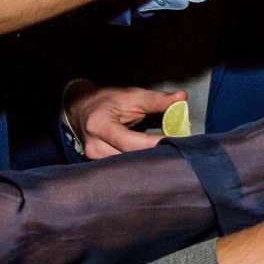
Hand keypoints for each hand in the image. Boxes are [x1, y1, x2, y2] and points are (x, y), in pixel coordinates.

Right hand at [68, 82, 184, 158]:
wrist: (81, 109)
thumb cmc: (106, 101)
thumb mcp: (131, 95)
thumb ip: (156, 99)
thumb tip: (181, 97)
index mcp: (99, 125)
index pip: (130, 142)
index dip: (153, 144)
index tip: (175, 141)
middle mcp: (94, 147)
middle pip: (129, 158)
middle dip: (153, 155)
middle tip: (176, 149)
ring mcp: (94, 159)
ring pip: (127, 167)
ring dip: (147, 161)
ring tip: (165, 154)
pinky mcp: (98, 166)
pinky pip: (123, 169)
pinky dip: (139, 163)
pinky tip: (151, 160)